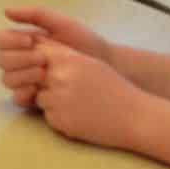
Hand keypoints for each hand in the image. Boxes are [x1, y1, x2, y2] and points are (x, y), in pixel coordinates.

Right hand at [0, 6, 111, 108]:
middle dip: (19, 59)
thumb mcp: (61, 24)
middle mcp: (21, 60)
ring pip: (6, 79)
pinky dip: (22, 94)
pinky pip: (17, 99)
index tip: (30, 41)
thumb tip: (5, 12)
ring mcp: (27, 79)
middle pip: (0, 60)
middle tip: (43, 60)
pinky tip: (37, 90)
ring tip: (44, 75)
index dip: (9, 41)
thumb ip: (35, 14)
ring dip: (21, 76)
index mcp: (23, 42)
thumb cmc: (84, 41)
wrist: (105, 65)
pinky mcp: (36, 97)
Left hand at [33, 40, 148, 148]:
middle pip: (34, 78)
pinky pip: (48, 116)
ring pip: (39, 98)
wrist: (135, 117)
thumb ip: (64, 55)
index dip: (39, 62)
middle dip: (46, 84)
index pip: (36, 55)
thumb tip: (37, 46)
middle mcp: (60, 79)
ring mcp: (59, 101)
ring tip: (78, 104)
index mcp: (68, 61)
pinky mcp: (60, 121)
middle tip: (70, 91)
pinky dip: (60, 117)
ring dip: (52, 102)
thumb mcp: (90, 63)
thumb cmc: (113, 87)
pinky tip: (80, 116)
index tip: (49, 69)